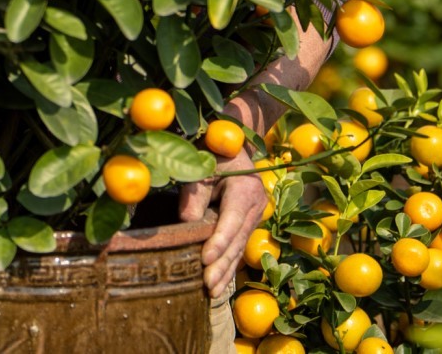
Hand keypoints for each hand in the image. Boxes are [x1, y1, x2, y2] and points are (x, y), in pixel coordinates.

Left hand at [178, 148, 265, 296]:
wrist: (232, 148)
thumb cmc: (213, 155)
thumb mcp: (201, 169)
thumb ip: (193, 195)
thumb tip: (186, 224)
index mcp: (245, 189)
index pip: (232, 220)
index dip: (219, 241)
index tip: (205, 259)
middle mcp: (255, 206)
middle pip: (237, 240)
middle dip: (222, 264)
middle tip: (207, 285)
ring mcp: (254, 217)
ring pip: (239, 247)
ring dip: (226, 271)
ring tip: (212, 292)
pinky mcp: (247, 224)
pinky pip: (238, 247)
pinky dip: (228, 265)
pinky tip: (219, 283)